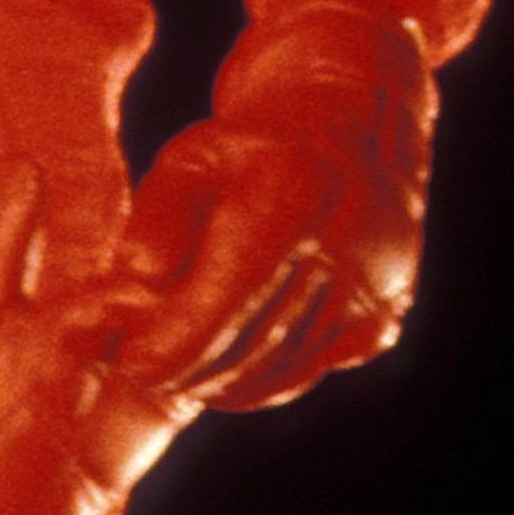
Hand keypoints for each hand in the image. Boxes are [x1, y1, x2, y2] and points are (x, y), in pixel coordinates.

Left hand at [101, 2, 432, 413]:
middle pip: (248, 347)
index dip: (169, 346)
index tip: (128, 364)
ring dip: (223, 382)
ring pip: (280, 370)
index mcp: (289, 202)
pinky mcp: (384, 317)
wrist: (351, 132)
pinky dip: (266, 380)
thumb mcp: (191, 158)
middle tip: (144, 374)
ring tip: (180, 374)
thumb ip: (156, 215)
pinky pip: (312, 370)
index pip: (220, 304)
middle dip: (187, 372)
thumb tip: (136, 279)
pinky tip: (228, 369)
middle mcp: (341, 250)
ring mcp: (372, 290)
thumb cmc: (252, 148)